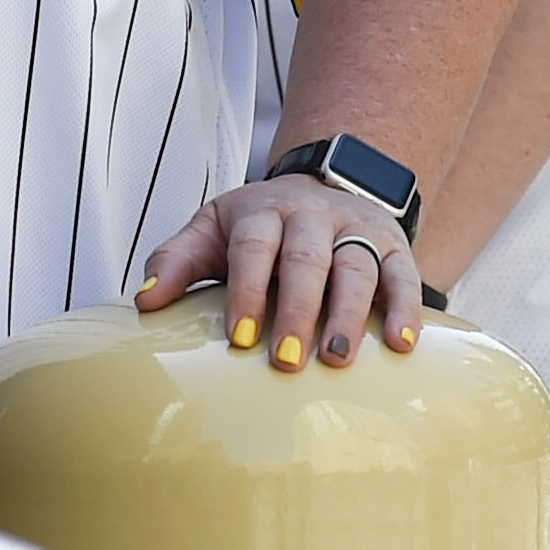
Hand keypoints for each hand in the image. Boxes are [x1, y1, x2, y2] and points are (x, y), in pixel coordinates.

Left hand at [136, 175, 428, 370]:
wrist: (322, 188)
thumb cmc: (258, 228)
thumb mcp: (212, 232)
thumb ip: (176, 263)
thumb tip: (144, 304)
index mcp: (261, 212)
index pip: (252, 248)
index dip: (247, 291)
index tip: (240, 338)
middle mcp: (311, 215)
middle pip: (305, 259)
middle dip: (297, 310)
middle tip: (287, 361)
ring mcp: (354, 228)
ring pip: (355, 267)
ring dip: (348, 314)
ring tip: (338, 359)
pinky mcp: (393, 245)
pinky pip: (404, 274)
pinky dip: (405, 308)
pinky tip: (401, 345)